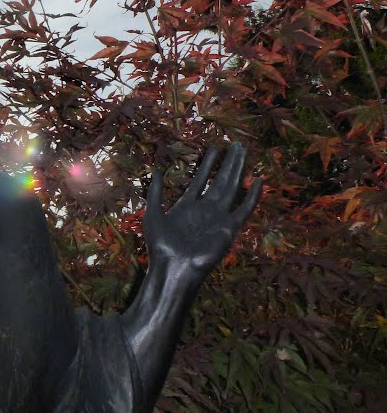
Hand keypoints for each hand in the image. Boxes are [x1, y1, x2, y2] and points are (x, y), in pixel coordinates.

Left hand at [144, 142, 260, 275]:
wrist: (174, 267)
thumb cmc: (161, 244)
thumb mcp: (153, 213)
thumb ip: (155, 192)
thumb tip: (157, 170)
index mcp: (187, 205)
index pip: (201, 179)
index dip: (208, 164)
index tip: (215, 148)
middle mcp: (205, 209)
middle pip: (220, 180)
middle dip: (228, 163)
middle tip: (237, 145)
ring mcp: (218, 218)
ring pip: (232, 188)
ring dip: (238, 171)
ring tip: (244, 154)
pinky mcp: (229, 228)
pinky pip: (244, 209)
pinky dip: (252, 196)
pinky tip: (258, 181)